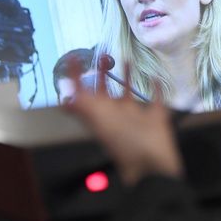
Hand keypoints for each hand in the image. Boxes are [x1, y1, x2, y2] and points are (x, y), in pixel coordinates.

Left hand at [62, 55, 182, 185]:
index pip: (83, 93)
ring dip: (126, 77)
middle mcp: (115, 115)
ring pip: (128, 93)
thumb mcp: (100, 122)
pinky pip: (154, 99)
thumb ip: (84, 108)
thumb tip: (64, 96)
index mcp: (100, 116)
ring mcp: (135, 117)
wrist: (152, 163)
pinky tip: (155, 76)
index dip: (76, 77)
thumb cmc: (125, 142)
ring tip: (126, 59)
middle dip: (100, 75)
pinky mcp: (155, 117)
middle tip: (100, 56)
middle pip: (104, 93)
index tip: (73, 58)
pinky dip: (155, 88)